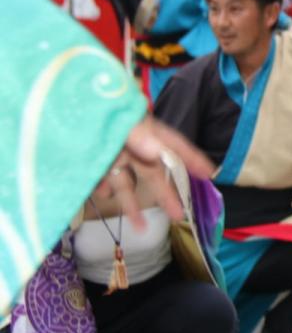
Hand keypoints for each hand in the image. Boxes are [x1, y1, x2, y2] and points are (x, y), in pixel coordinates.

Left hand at [92, 117, 214, 229]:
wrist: (40, 107)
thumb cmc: (83, 106)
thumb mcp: (114, 120)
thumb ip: (138, 136)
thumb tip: (158, 153)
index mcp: (140, 128)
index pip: (172, 145)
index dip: (192, 159)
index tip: (209, 173)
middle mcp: (127, 142)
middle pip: (151, 171)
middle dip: (165, 193)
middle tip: (178, 215)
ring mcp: (107, 152)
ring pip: (125, 181)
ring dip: (131, 203)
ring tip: (139, 226)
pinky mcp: (88, 161)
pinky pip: (101, 180)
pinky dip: (104, 189)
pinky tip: (102, 194)